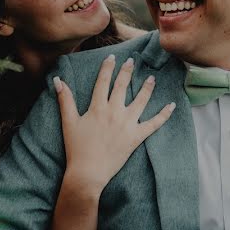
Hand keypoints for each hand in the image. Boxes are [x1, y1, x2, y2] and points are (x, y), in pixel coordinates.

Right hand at [54, 54, 174, 200]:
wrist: (88, 172)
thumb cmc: (77, 148)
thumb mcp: (68, 122)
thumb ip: (65, 99)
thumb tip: (57, 80)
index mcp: (97, 107)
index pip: (103, 82)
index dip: (107, 68)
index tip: (112, 57)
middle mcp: (114, 112)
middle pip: (122, 86)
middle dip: (127, 72)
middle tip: (132, 61)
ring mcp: (127, 124)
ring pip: (140, 101)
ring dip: (147, 88)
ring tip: (151, 78)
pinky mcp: (136, 137)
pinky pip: (154, 124)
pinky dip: (164, 114)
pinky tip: (171, 105)